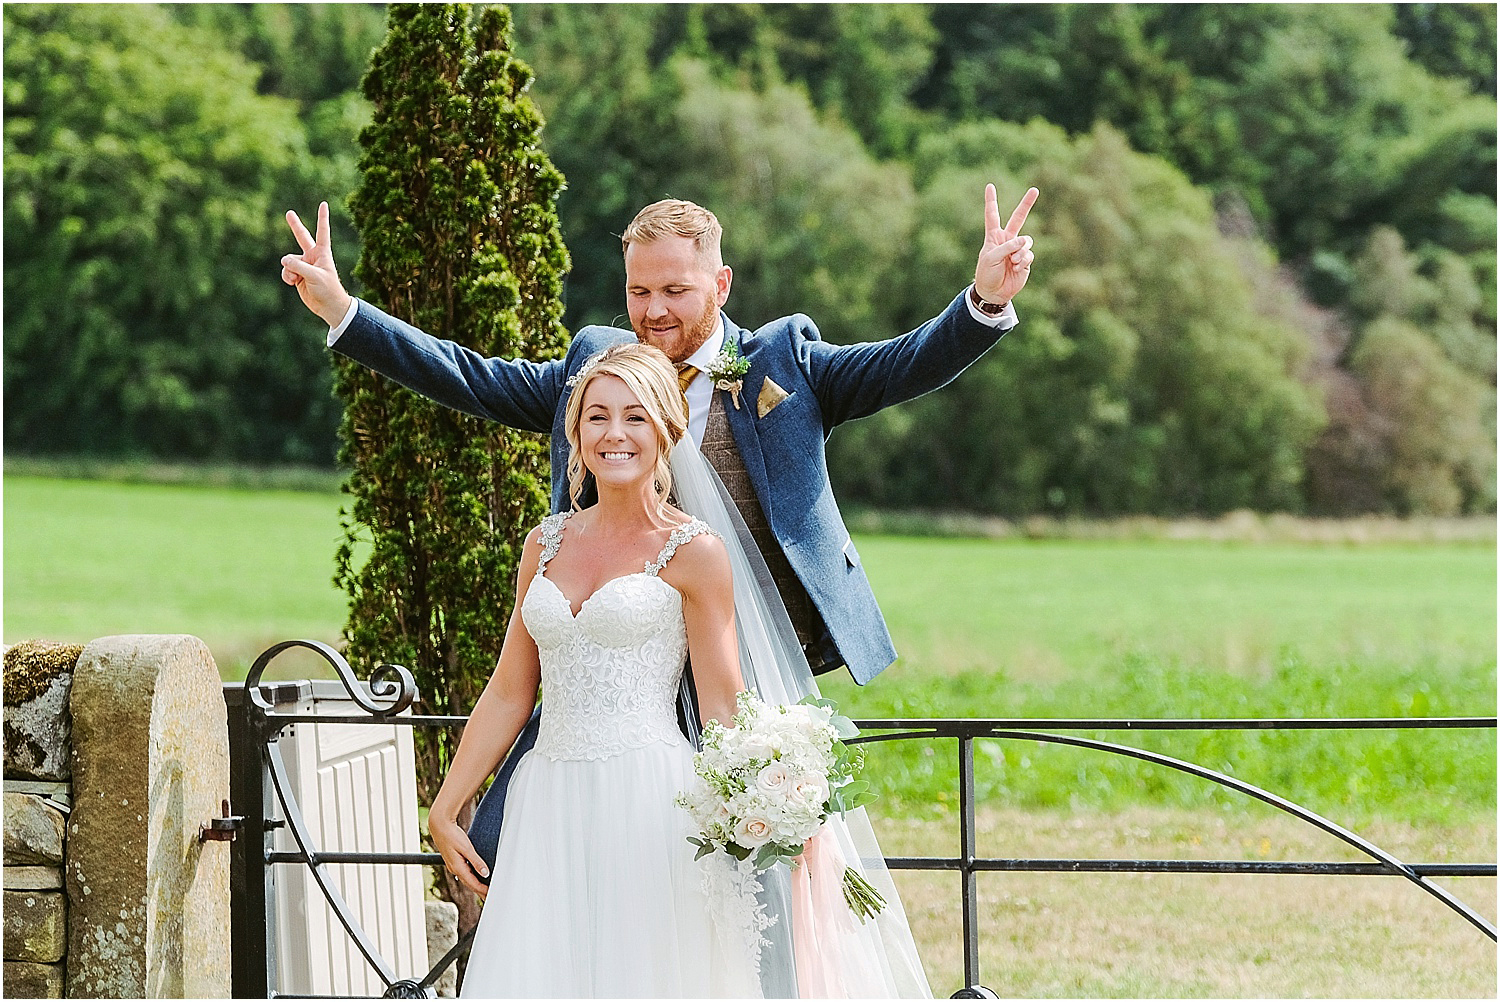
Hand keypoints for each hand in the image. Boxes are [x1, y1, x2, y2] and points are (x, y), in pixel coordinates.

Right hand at [281, 201, 352, 327]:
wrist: (328, 306)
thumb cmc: (328, 289)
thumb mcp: (315, 276)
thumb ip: (299, 266)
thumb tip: (283, 259)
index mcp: (322, 253)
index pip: (322, 231)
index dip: (322, 217)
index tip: (324, 204)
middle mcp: (313, 256)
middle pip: (302, 237)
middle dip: (295, 225)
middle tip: (289, 213)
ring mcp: (304, 265)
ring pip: (288, 260)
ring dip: (290, 270)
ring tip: (297, 279)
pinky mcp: (297, 275)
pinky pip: (286, 271)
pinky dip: (287, 276)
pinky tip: (293, 283)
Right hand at [429, 813, 489, 897]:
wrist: (439, 826)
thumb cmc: (452, 835)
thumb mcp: (466, 848)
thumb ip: (476, 861)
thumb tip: (485, 873)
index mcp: (458, 868)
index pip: (473, 883)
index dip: (483, 890)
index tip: (491, 894)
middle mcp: (455, 869)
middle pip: (470, 884)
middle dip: (479, 891)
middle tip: (489, 898)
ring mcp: (454, 865)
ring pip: (467, 879)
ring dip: (476, 885)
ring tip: (484, 891)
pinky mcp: (454, 861)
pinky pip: (464, 873)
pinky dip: (472, 878)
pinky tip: (476, 877)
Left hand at [973, 184, 1037, 307]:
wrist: (994, 293)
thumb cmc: (987, 274)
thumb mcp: (991, 258)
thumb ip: (1007, 246)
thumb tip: (1025, 240)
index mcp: (994, 236)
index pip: (992, 215)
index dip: (991, 201)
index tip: (990, 186)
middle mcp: (1007, 240)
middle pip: (1018, 218)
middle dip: (1026, 204)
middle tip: (1035, 189)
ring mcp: (1017, 249)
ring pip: (1027, 241)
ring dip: (1021, 251)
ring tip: (1013, 261)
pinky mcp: (1025, 260)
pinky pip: (1029, 254)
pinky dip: (1024, 260)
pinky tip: (1017, 267)